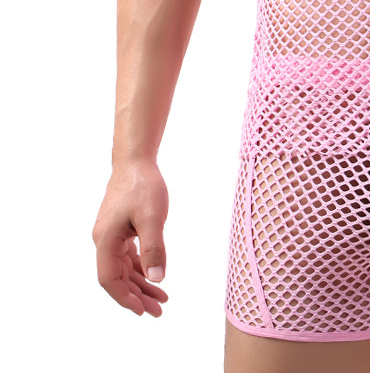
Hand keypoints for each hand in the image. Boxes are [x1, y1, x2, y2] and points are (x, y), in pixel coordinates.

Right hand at [92, 160, 169, 316]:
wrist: (136, 161)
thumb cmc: (143, 186)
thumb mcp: (153, 218)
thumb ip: (154, 249)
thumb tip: (158, 279)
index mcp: (105, 240)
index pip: (110, 279)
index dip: (125, 298)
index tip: (142, 310)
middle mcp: (104, 241)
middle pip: (118, 277)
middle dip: (138, 295)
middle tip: (159, 310)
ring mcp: (111, 235)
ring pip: (124, 268)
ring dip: (141, 284)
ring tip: (162, 298)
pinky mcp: (121, 229)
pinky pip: (128, 256)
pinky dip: (141, 268)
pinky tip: (154, 276)